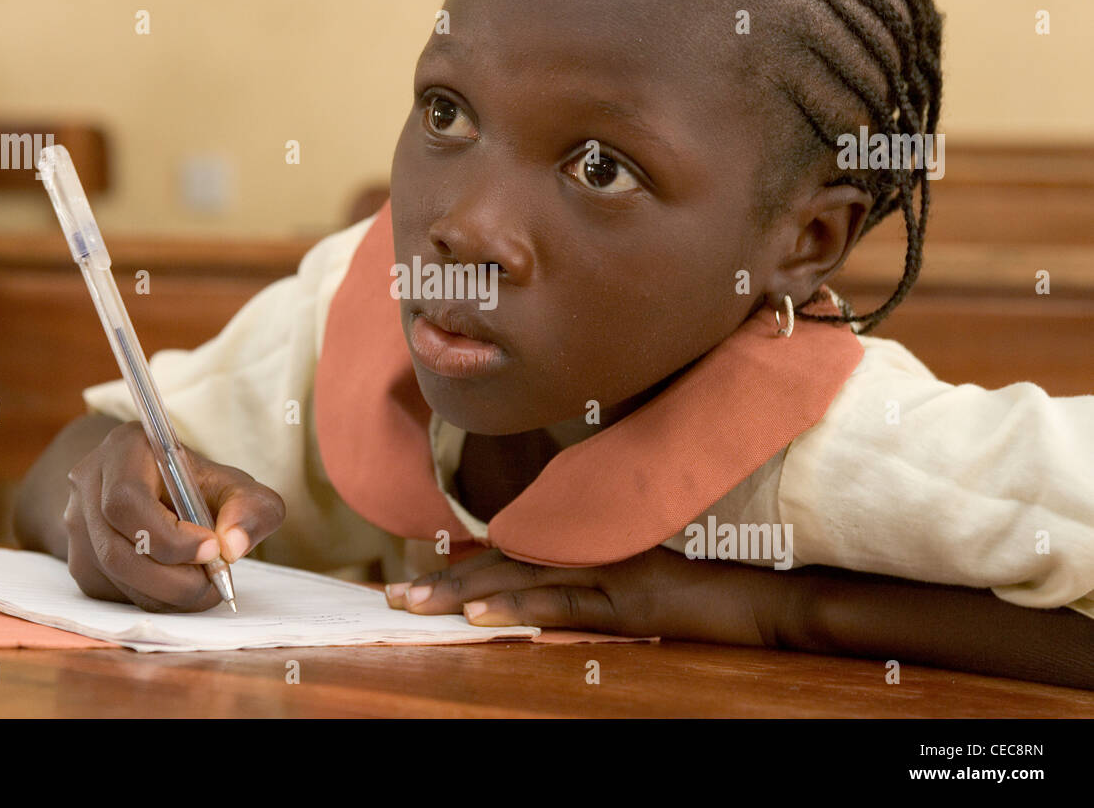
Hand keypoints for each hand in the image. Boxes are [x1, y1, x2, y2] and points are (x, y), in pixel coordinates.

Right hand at [63, 421, 284, 611]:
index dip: (168, 535)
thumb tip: (233, 546)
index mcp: (124, 449)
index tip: (212, 549)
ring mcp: (77, 524)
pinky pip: (113, 592)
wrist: (163, 492)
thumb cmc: (199, 487)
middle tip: (212, 581)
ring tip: (204, 586)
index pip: (127, 499)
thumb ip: (251, 508)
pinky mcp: (80, 560)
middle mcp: (88, 483)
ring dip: (165, 593)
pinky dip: (153, 599)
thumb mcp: (236, 487)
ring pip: (113, 576)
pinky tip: (180, 587)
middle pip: (115, 548)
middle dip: (170, 577)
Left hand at [385, 545, 788, 644]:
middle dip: (446, 579)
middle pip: (505, 561)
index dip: (465, 564)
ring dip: (463, 592)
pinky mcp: (629, 600)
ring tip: (414, 605)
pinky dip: (519, 607)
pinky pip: (564, 602)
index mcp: (589, 542)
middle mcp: (592, 548)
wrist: (765, 598)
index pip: (515, 552)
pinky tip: (480, 615)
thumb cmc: (706, 588)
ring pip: (523, 578)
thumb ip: (593, 581)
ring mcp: (609, 571)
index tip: (419, 576)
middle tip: (392, 594)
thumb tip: (544, 597)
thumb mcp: (639, 581)